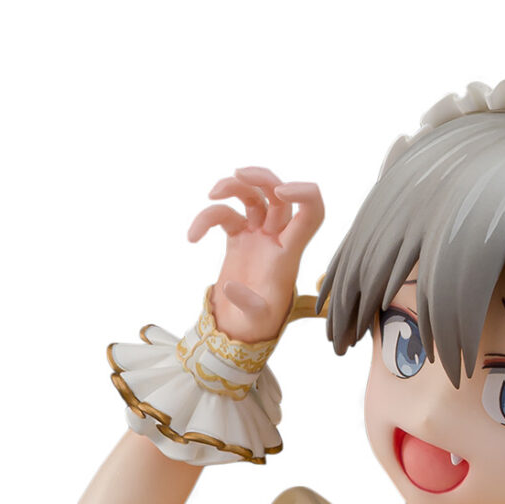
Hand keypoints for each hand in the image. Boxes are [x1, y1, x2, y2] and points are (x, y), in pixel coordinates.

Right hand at [186, 167, 324, 342]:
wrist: (239, 331)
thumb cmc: (256, 326)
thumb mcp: (257, 319)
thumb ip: (248, 303)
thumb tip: (232, 287)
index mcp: (290, 252)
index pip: (311, 212)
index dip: (303, 193)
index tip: (280, 191)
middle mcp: (277, 239)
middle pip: (278, 193)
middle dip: (261, 176)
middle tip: (238, 173)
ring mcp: (257, 236)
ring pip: (252, 195)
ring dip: (233, 186)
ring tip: (212, 194)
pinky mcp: (238, 238)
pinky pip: (225, 215)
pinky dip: (207, 219)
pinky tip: (193, 236)